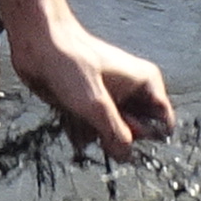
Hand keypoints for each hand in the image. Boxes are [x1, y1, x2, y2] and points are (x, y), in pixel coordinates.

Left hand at [9, 14, 172, 159]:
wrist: (36, 43)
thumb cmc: (68, 60)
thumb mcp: (95, 104)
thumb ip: (115, 134)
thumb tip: (126, 156)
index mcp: (146, 83)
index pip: (163, 124)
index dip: (145, 136)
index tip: (124, 134)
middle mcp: (132, 91)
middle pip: (136, 134)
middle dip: (114, 136)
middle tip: (97, 120)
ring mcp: (110, 99)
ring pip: (111, 135)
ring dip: (94, 134)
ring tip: (78, 115)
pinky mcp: (90, 105)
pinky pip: (93, 131)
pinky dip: (81, 131)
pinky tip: (69, 117)